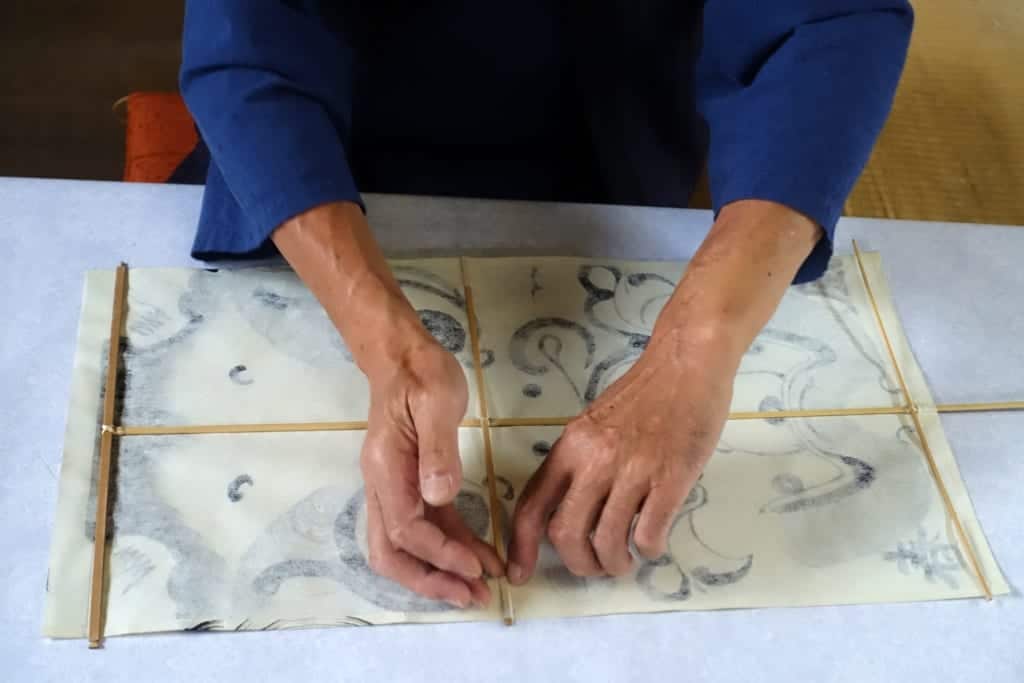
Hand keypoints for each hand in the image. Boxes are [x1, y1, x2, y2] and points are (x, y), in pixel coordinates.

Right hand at [360, 339, 503, 606]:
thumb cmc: (420, 372)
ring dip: (441, 571)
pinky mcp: (413, 485)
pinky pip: (427, 527)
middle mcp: (382, 485)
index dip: (439, 552)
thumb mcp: (435, 399)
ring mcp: (395, 488)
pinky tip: (481, 556)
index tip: (475, 566)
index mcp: (386, 468)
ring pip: (407, 547)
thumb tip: (438, 495)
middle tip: (471, 596)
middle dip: (429, 580)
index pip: (406, 528)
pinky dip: (451, 546)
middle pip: (391, 552)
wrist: (402, 354)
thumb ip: (437, 448)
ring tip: (482, 588)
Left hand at [507, 199, 821, 581]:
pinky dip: (648, 549)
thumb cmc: (643, 393)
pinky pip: (649, 533)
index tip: (519, 572)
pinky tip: (652, 543)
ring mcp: (633, 469)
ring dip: (615, 564)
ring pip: (608, 540)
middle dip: (578, 563)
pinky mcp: (670, 477)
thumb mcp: (594, 423)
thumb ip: (580, 463)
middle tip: (595, 567)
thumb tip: (573, 511)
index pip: (532, 505)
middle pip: (566, 533)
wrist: (687, 363)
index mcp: (570, 447)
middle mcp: (594, 460)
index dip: (521, 546)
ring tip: (626, 562)